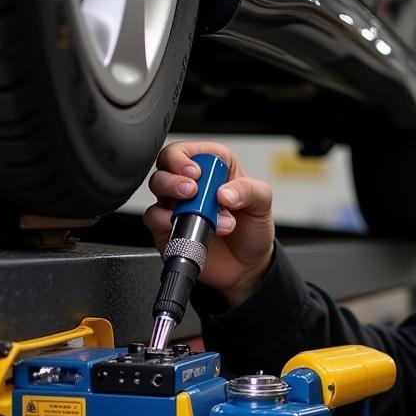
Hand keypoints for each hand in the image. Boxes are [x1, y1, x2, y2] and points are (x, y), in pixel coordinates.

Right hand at [144, 140, 274, 306]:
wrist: (247, 265)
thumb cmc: (252, 229)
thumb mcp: (262, 204)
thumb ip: (249, 191)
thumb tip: (225, 192)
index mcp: (215, 168)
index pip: (191, 149)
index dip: (187, 157)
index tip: (197, 173)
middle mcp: (193, 182)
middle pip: (167, 162)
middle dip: (175, 175)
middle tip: (192, 190)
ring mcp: (177, 203)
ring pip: (157, 185)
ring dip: (175, 196)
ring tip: (201, 211)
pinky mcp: (167, 227)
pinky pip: (153, 216)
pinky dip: (166, 220)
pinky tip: (191, 227)